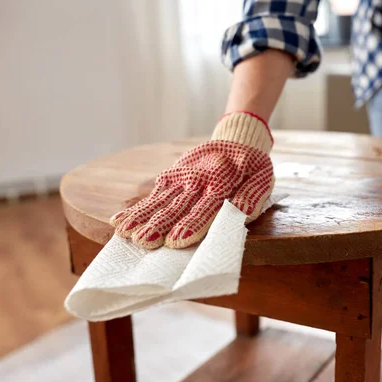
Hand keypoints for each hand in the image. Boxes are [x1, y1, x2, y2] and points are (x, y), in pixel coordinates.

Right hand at [110, 112, 274, 248]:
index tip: (175, 241)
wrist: (235, 140)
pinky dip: (137, 207)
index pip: (205, 207)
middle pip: (177, 207)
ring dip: (142, 218)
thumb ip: (252, 196)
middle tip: (145, 241)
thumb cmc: (251, 167)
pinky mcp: (171, 176)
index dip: (190, 225)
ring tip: (125, 233)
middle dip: (159, 225)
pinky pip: (153, 194)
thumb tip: (242, 213)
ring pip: (159, 201)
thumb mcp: (261, 177)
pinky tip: (119, 220)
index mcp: (222, 182)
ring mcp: (181, 177)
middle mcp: (197, 180)